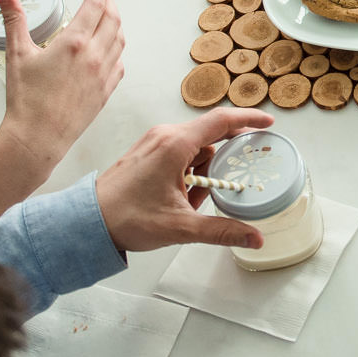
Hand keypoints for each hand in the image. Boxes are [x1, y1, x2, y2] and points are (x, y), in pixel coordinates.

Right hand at [0, 0, 123, 166]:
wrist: (37, 138)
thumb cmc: (26, 100)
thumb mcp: (17, 54)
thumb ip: (14, 19)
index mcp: (75, 43)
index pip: (95, 4)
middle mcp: (95, 57)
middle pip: (113, 19)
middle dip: (109, 2)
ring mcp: (104, 76)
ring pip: (120, 40)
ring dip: (115, 24)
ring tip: (106, 17)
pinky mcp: (105, 93)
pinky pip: (120, 64)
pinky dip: (117, 49)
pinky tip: (109, 49)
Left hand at [96, 107, 276, 252]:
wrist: (88, 222)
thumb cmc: (126, 218)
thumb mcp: (180, 227)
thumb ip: (222, 230)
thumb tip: (254, 237)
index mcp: (175, 145)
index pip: (221, 121)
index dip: (249, 120)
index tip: (269, 124)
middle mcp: (165, 137)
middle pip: (210, 137)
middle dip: (225, 160)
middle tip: (237, 179)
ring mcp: (154, 144)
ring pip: (195, 149)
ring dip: (205, 172)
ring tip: (198, 201)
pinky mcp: (147, 154)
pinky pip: (180, 156)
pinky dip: (190, 174)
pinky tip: (185, 199)